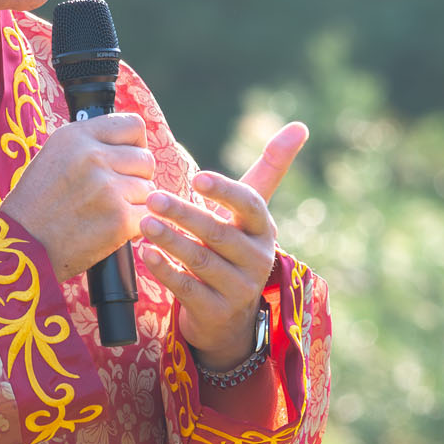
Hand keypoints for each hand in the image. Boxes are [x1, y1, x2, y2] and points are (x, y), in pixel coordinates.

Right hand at [0, 113, 155, 280]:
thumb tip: (129, 145)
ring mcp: (107, 187)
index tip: (126, 162)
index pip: (134, 126)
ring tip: (108, 213)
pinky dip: (136, 225)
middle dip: (137, 178)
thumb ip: (90, 144)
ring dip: (135, 204)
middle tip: (117, 194)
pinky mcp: (119, 218)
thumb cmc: (35, 205)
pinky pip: (147, 216)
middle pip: (145, 160)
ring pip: (148, 190)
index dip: (136, 146)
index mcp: (77, 136)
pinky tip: (115, 229)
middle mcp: (93, 156)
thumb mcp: (54, 156)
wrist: (21, 245)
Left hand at [138, 121, 308, 367]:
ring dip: (171, 240)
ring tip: (143, 223)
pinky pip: (188, 289)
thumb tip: (300, 126)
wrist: (231, 317)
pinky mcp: (216, 312)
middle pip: (219, 232)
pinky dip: (166, 270)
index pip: (250, 205)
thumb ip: (270, 169)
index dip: (225, 191)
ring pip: (201, 260)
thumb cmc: (236, 248)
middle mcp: (257, 259)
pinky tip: (146, 254)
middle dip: (184, 214)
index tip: (197, 178)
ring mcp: (239, 289)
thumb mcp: (251, 214)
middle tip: (153, 198)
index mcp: (264, 229)